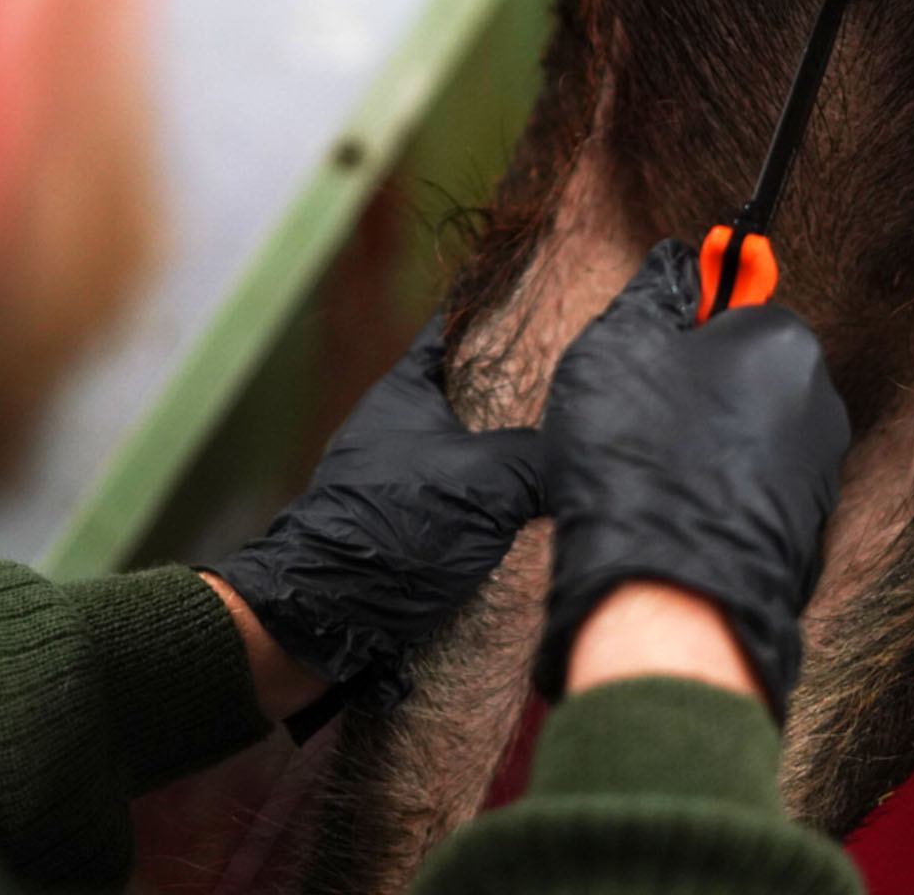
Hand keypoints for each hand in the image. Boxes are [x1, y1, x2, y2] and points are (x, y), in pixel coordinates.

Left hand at [208, 316, 542, 730]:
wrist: (323, 615)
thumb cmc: (393, 530)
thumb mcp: (486, 483)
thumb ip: (541, 457)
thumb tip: (590, 453)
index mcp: (405, 392)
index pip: (455, 330)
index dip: (498, 311)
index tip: (547, 299)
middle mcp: (396, 427)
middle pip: (469, 392)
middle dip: (520, 392)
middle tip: (577, 386)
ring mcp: (396, 477)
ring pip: (467, 449)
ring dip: (510, 454)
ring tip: (568, 450)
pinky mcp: (402, 527)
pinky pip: (460, 499)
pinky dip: (494, 502)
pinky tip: (535, 515)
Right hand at [534, 239, 851, 715]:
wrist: (668, 594)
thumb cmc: (638, 459)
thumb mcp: (617, 346)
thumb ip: (653, 293)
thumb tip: (676, 262)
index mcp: (784, 343)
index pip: (733, 303)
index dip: (678, 328)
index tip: (644, 353)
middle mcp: (818, 404)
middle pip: (742, 372)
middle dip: (691, 388)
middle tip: (632, 419)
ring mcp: (818, 475)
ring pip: (744, 436)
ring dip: (700, 445)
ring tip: (646, 474)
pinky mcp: (804, 535)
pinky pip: (748, 492)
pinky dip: (713, 496)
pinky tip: (670, 515)